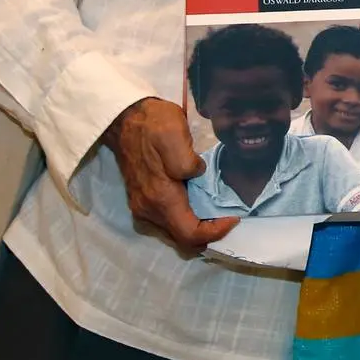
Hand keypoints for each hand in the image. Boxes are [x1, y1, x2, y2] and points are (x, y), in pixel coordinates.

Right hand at [104, 97, 237, 251]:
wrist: (125, 119)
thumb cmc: (153, 125)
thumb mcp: (173, 134)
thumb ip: (185, 161)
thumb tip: (197, 174)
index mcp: (160, 198)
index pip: (190, 234)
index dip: (215, 233)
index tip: (234, 217)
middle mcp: (148, 210)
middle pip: (183, 240)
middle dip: (208, 234)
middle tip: (229, 216)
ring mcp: (142, 207)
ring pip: (175, 233)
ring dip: (197, 229)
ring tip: (218, 212)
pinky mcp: (142, 202)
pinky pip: (168, 223)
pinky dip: (186, 221)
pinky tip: (200, 204)